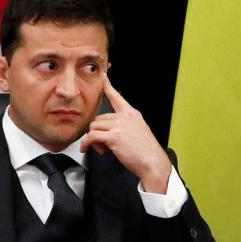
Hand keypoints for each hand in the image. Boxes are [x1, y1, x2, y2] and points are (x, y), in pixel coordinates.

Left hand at [79, 73, 172, 191]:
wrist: (154, 164)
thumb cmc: (148, 153)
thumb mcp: (139, 133)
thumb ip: (125, 127)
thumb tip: (110, 133)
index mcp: (132, 115)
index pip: (117, 97)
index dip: (108, 86)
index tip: (103, 77)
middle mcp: (125, 117)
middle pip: (99, 118)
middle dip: (98, 132)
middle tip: (103, 145)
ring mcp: (119, 126)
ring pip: (94, 126)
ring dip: (93, 139)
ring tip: (102, 149)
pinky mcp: (113, 136)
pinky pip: (91, 136)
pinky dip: (86, 143)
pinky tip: (87, 149)